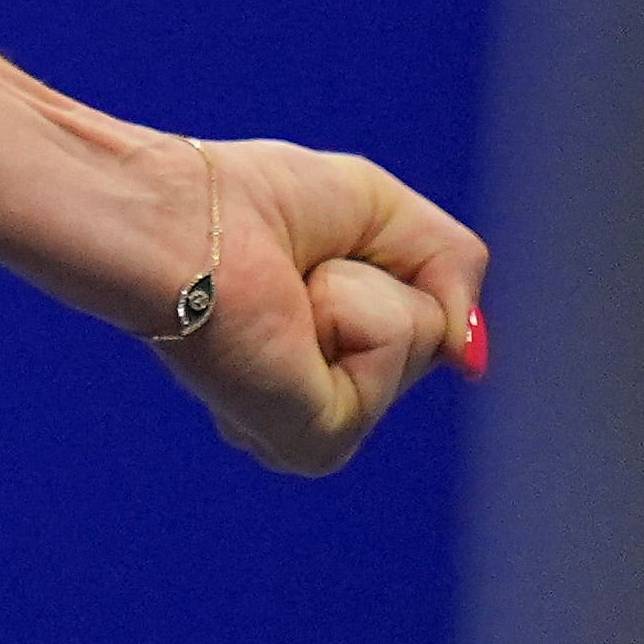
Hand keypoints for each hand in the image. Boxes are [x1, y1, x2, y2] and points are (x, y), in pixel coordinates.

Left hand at [160, 136, 485, 476]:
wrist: (176, 222)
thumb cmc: (244, 203)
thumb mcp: (381, 211)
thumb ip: (453, 268)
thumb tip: (468, 356)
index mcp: (314, 368)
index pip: (416, 331)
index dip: (380, 273)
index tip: (308, 261)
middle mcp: (312, 409)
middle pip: (427, 337)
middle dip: (374, 278)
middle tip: (295, 274)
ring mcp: (318, 433)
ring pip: (420, 342)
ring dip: (361, 292)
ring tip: (288, 293)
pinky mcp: (314, 440)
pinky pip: (395, 350)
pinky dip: (353, 309)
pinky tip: (290, 316)